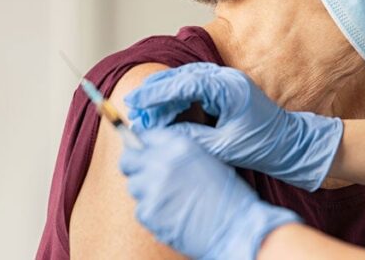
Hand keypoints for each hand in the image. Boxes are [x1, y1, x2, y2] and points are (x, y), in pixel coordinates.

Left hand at [120, 128, 300, 259]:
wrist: (235, 226)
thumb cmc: (227, 196)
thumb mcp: (206, 160)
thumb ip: (178, 154)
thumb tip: (153, 153)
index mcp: (179, 145)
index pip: (145, 137)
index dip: (143, 147)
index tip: (144, 154)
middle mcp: (162, 162)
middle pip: (128, 159)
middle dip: (134, 167)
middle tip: (145, 177)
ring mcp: (152, 188)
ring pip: (134, 186)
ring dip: (146, 192)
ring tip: (169, 200)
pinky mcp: (148, 212)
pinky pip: (141, 210)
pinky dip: (153, 213)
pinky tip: (172, 215)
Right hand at [124, 62, 342, 191]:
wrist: (291, 145)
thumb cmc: (263, 146)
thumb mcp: (224, 147)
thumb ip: (192, 138)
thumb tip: (162, 134)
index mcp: (229, 89)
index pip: (184, 84)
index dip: (157, 94)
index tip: (137, 104)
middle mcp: (227, 78)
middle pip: (182, 76)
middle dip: (156, 92)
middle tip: (134, 107)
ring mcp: (227, 81)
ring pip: (186, 79)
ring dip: (165, 93)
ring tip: (144, 109)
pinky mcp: (227, 89)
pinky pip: (195, 86)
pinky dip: (177, 96)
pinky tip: (165, 109)